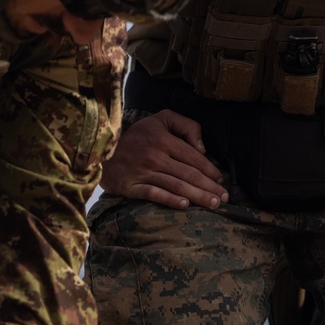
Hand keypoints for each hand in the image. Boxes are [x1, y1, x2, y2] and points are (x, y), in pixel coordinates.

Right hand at [100, 109, 228, 209]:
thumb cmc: (137, 135)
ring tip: (213, 204)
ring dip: (197, 196)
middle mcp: (154, 156)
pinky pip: (154, 194)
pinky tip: (185, 205)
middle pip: (188, 174)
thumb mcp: (160, 119)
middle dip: (209, 187)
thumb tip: (202, 148)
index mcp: (163, 139)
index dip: (210, 169)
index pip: (193, 156)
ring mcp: (142, 172)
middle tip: (223, 198)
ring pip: (176, 186)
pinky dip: (170, 200)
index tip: (221, 180)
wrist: (101, 148)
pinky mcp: (131, 186)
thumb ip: (185, 125)